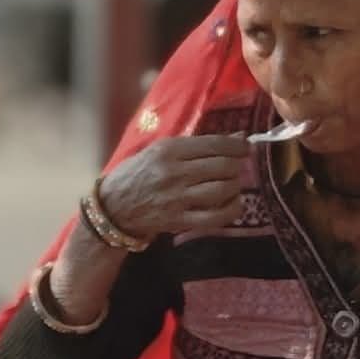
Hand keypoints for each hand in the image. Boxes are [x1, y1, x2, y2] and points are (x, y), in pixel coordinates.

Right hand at [100, 133, 247, 241]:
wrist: (113, 207)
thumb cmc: (137, 173)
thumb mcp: (159, 150)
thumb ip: (196, 145)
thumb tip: (237, 137)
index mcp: (169, 150)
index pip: (214, 144)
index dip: (237, 145)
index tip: (246, 147)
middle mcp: (175, 172)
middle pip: (223, 166)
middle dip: (237, 165)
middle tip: (237, 166)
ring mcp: (178, 198)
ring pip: (223, 189)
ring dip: (235, 185)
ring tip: (233, 184)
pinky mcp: (179, 220)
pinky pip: (216, 217)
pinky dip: (232, 210)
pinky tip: (234, 204)